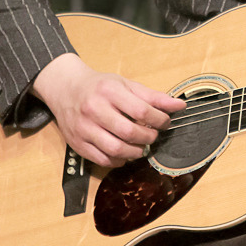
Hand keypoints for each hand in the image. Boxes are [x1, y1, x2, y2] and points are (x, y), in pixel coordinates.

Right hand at [32, 53, 186, 167]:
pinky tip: (125, 152)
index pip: (141, 111)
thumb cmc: (99, 87)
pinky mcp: (77, 144)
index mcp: (108, 92)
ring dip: (136, 152)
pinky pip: (103, 160)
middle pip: (129, 132)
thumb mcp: (126, 85)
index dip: (159, 120)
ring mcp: (83, 128)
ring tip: (141, 145)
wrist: (65, 89)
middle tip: (153, 135)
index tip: (165, 122)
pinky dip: (119, 160)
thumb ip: (153, 97)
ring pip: (116, 149)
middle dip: (148, 137)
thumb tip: (180, 106)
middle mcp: (93, 110)